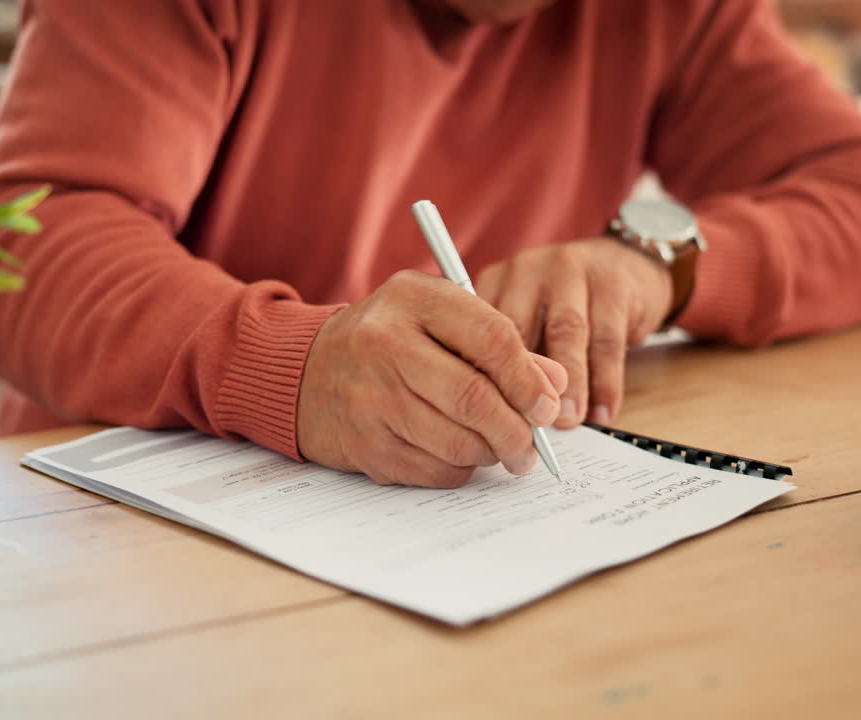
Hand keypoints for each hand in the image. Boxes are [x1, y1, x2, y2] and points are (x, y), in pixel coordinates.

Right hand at [298, 270, 567, 487]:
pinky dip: (459, 469)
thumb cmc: (387, 342)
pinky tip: (456, 454)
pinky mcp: (365, 444)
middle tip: (532, 446)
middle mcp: (385, 344)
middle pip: (475, 398)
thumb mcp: (437, 320)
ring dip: (491, 454)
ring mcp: (371, 397)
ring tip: (500, 450)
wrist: (304, 372)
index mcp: (412, 299)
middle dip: (517, 431)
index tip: (546, 405)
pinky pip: (434, 470)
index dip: (529, 379)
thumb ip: (498, 344)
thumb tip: (555, 385)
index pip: (492, 338)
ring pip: (458, 442)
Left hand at [476, 237, 671, 428]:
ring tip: (567, 421)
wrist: (627, 264)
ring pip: (566, 333)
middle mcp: (530, 271)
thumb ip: (510, 355)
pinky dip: (606, 383)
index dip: (484, 379)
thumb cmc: (565, 304)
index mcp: (498, 280)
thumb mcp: (529, 316)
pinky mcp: (614, 286)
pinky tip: (603, 413)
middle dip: (521, 383)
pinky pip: (608, 340)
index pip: (481, 332)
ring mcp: (573, 273)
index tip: (489, 420)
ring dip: (568, 383)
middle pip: (518, 329)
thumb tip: (502, 415)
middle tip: (527, 426)